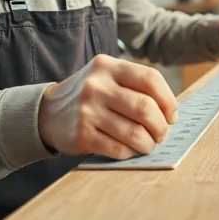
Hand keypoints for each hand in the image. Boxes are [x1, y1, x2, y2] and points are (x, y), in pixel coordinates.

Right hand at [37, 55, 177, 159]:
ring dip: (148, 143)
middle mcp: (96, 86)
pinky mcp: (81, 135)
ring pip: (135, 133)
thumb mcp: (106, 77)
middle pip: (145, 108)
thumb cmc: (89, 96)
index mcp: (107, 66)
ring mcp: (87, 110)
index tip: (171, 115)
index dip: (168, 100)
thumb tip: (170, 112)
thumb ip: (135, 86)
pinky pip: (118, 149)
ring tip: (148, 144)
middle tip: (162, 133)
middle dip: (161, 126)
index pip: (150, 79)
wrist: (47, 113)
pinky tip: (130, 149)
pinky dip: (130, 152)